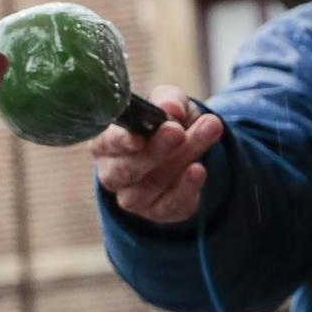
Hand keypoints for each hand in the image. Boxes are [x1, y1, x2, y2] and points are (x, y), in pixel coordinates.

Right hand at [92, 84, 223, 224]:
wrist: (182, 148)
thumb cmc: (162, 120)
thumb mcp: (167, 101)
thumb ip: (169, 99)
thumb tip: (171, 108)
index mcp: (105, 142)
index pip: (105, 143)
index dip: (119, 142)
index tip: (137, 138)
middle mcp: (112, 173)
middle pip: (126, 168)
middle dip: (155, 150)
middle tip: (178, 132)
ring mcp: (132, 197)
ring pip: (150, 186)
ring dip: (180, 161)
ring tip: (206, 135)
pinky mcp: (157, 211)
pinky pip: (169, 205)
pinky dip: (185, 188)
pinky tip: (199, 170)